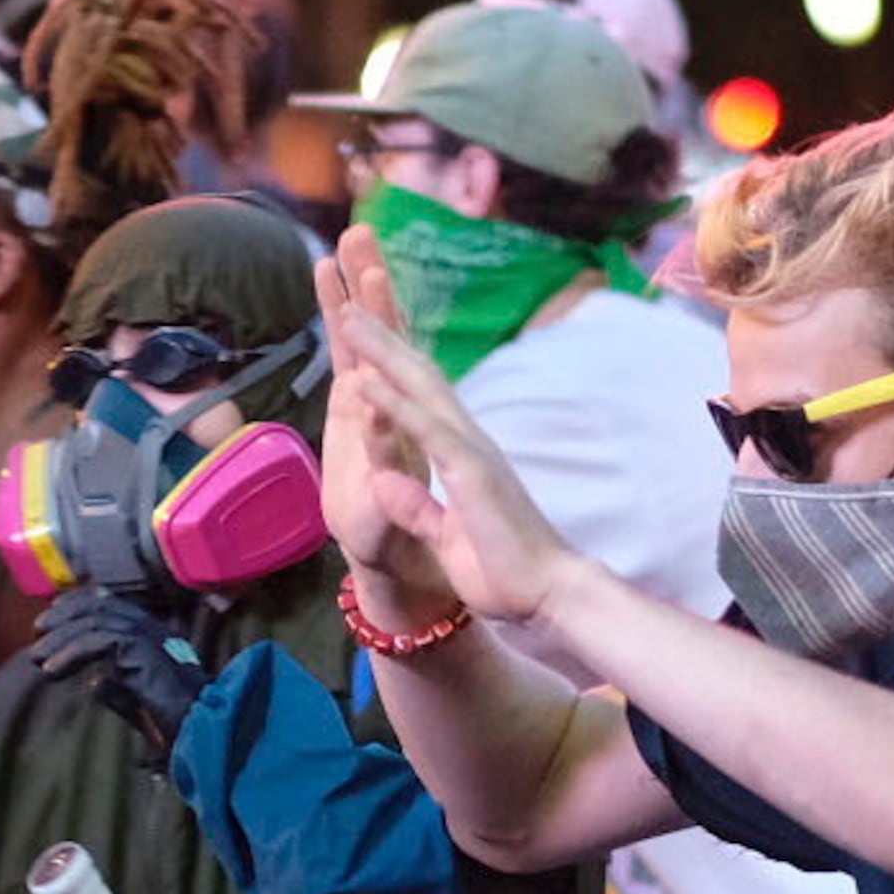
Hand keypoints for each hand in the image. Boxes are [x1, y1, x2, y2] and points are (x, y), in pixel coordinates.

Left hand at [31, 583, 207, 759]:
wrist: (206, 735)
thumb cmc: (182, 727)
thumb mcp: (143, 708)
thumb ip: (120, 693)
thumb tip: (93, 682)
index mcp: (157, 637)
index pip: (114, 604)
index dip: (80, 604)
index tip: (53, 615)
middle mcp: (156, 631)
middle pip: (102, 606)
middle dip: (65, 615)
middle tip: (38, 632)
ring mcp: (152, 639)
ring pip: (96, 622)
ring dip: (61, 639)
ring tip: (37, 658)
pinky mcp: (144, 653)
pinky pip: (98, 642)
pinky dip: (70, 654)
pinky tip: (51, 670)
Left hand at [321, 277, 587, 633]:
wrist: (547, 594)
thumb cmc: (504, 570)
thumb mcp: (446, 536)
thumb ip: (419, 508)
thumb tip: (390, 485)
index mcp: (462, 454)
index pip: (422, 397)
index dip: (393, 363)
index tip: (365, 334)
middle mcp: (467, 440)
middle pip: (419, 374)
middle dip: (383, 335)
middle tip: (349, 300)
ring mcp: (469, 450)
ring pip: (419, 386)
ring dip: (381, 350)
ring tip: (347, 314)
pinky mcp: (469, 471)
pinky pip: (423, 428)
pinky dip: (391, 402)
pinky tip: (362, 377)